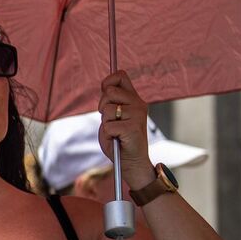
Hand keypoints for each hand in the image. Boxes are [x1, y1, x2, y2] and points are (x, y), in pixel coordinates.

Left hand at [98, 70, 154, 188]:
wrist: (133, 163)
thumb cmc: (120, 141)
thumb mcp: (113, 117)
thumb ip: (111, 102)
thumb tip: (106, 87)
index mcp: (134, 100)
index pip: (121, 75)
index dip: (108, 81)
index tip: (105, 94)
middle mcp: (138, 104)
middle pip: (109, 91)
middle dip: (102, 106)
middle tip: (110, 120)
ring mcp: (137, 115)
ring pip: (107, 109)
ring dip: (106, 123)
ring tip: (115, 132)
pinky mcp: (133, 127)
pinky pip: (108, 126)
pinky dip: (108, 135)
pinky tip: (117, 140)